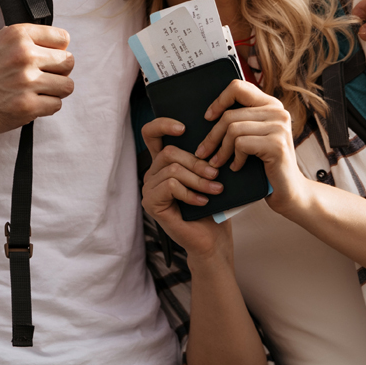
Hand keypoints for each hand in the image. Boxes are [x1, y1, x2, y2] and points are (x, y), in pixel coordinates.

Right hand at [0, 23, 73, 134]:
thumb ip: (25, 37)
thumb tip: (57, 43)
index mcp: (18, 35)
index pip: (63, 38)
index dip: (59, 49)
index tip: (50, 57)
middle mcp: (24, 55)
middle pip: (69, 62)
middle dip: (60, 71)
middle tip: (45, 76)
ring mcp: (26, 82)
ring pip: (67, 85)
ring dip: (56, 90)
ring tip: (40, 91)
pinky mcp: (27, 106)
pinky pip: (56, 105)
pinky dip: (47, 106)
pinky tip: (32, 103)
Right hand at [141, 117, 229, 259]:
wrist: (212, 240)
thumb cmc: (213, 207)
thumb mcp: (208, 175)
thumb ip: (201, 156)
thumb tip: (212, 135)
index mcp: (164, 163)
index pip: (151, 133)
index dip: (163, 124)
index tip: (184, 128)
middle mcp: (152, 173)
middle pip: (169, 152)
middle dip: (197, 162)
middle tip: (215, 175)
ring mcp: (149, 189)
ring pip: (173, 169)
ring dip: (198, 180)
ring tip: (216, 190)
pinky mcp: (151, 204)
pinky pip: (171, 186)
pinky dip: (190, 193)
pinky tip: (203, 202)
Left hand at [197, 80, 310, 216]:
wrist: (289, 190)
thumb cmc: (266, 163)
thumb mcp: (254, 135)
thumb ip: (242, 119)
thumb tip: (209, 112)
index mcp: (271, 104)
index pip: (238, 87)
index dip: (219, 100)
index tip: (208, 117)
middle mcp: (278, 111)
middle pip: (230, 114)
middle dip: (212, 136)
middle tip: (203, 152)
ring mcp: (279, 127)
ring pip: (233, 129)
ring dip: (221, 150)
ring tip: (217, 162)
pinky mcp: (276, 144)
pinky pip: (241, 144)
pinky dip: (234, 158)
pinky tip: (236, 167)